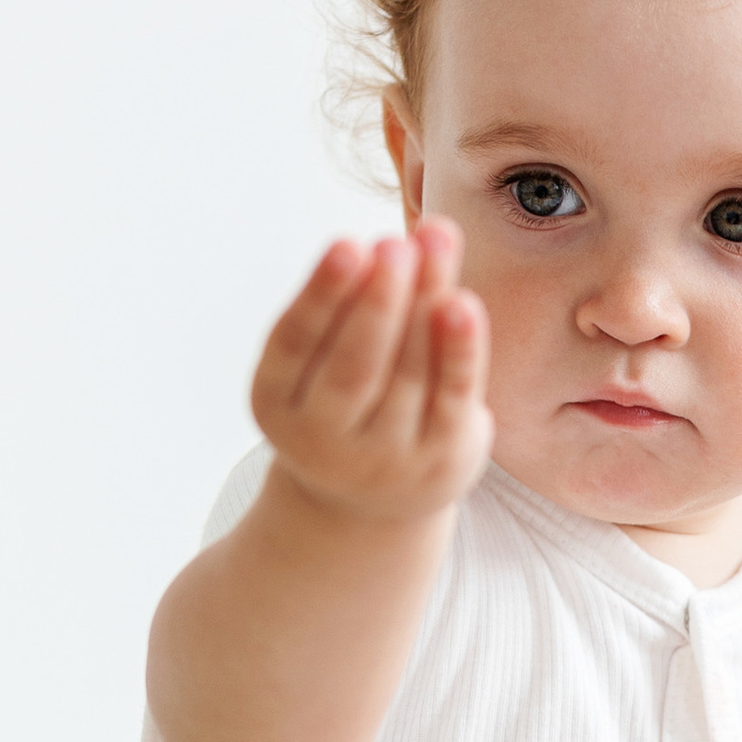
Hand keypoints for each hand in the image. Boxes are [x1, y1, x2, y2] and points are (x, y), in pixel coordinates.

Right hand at [251, 221, 492, 524]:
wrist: (372, 499)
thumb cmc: (346, 398)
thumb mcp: (323, 357)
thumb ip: (350, 303)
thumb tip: (395, 242)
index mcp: (277, 403)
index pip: (296, 343)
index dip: (323, 294)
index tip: (349, 243)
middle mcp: (323, 440)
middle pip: (355, 365)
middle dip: (378, 301)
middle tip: (396, 245)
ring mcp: (384, 459)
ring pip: (408, 374)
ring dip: (423, 305)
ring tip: (435, 245)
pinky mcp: (440, 461)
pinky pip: (453, 397)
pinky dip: (460, 350)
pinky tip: (464, 304)